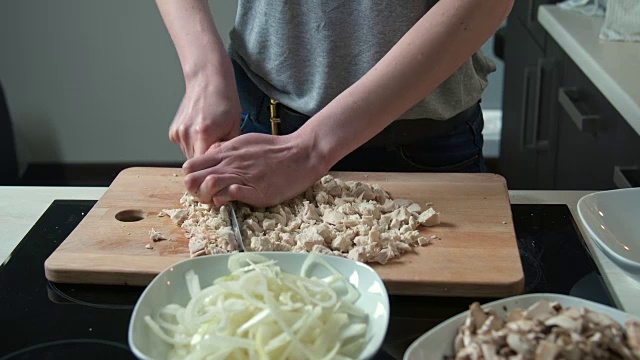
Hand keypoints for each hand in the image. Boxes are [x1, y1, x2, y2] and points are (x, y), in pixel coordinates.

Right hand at [169, 70, 241, 157]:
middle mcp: (187, 134)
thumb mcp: (235, 127)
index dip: (214, 167)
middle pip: (197, 162)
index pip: (206, 165)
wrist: (208, 82)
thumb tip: (225, 165)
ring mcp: (178, 133)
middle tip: (217, 150)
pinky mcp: (173, 132)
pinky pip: (184, 147)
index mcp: (204, 134)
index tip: (221, 165)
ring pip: (189, 155)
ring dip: (199, 152)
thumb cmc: (224, 102)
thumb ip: (227, 148)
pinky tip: (200, 133)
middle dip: (207, 160)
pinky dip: (192, 145)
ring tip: (209, 138)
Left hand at [181, 133, 328, 207]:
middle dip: (194, 190)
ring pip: (208, 186)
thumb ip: (227, 149)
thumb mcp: (246, 141)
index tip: (198, 184)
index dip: (190, 177)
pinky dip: (224, 200)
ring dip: (207, 197)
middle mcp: (230, 163)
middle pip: (193, 179)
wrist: (302, 154)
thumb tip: (212, 153)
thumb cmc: (276, 149)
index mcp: (226, 152)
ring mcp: (242, 176)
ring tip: (215, 200)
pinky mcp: (255, 190)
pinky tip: (228, 201)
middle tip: (203, 196)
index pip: (191, 165)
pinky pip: (229, 195)